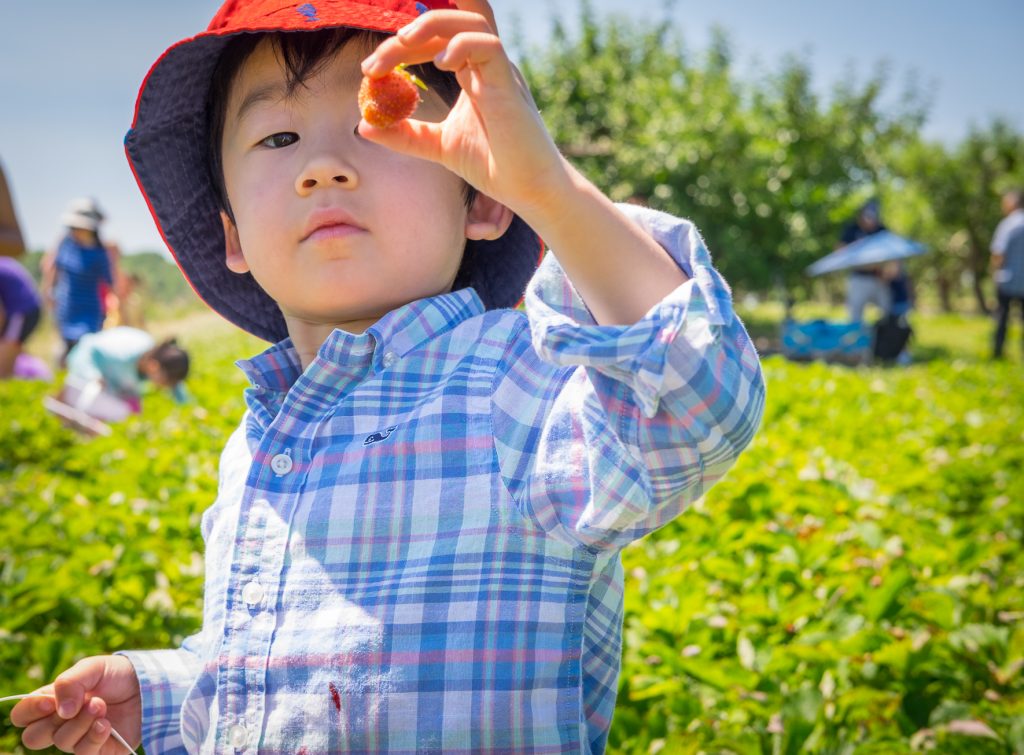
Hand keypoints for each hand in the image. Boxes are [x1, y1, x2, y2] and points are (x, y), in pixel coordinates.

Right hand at [10, 655, 140, 753]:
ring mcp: (78, 737)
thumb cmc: (118, 674)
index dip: (30, 711)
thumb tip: (60, 711)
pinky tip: (107, 724)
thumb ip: (69, 683)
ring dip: (82, 721)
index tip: (50, 702)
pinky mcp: (97, 750)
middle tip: (80, 704)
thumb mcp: (92, 668)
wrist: (150, 685)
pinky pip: (84, 753)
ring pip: (61, 742)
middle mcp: (62, 722)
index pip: (22, 715)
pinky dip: (95, 736)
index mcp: (53, 701)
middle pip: (33, 737)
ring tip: (102, 706)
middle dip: (54, 721)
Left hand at [360, 0, 568, 217]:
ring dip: (432, 26)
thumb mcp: (438, 147)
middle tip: (374, 66)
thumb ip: (405, 134)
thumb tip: (364, 125)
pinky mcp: (510, 84)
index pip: (434, 40)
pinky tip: (441, 64)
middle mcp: (488, 66)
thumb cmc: (494, 167)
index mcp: (474, 74)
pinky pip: (489, 46)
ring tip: (402, 43)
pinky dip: (462, 45)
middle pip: (447, 25)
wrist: (529, 191)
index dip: (400, 48)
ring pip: (472, 22)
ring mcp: (501, 72)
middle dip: (406, 37)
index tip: (370, 71)